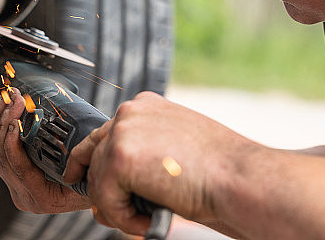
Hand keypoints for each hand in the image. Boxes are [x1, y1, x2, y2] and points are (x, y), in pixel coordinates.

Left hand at [0, 88, 89, 213]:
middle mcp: (23, 194)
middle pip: (0, 156)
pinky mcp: (10, 173)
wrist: (94, 188)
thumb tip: (87, 141)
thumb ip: (85, 160)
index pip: (18, 168)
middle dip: (4, 121)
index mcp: (42, 197)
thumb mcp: (93, 171)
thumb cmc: (95, 178)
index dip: (12, 142)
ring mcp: (14, 185)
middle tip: (15, 98)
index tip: (17, 118)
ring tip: (7, 97)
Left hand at [63, 91, 253, 235]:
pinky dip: (123, 218)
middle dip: (102, 188)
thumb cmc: (219, 170)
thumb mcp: (176, 149)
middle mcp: (130, 111)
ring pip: (96, 180)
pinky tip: (148, 219)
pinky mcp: (118, 158)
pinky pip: (104, 199)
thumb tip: (111, 187)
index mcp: (146, 105)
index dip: (95, 161)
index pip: (106, 133)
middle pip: (93, 155)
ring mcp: (122, 131)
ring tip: (147, 216)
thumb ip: (144, 155)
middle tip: (118, 212)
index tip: (86, 180)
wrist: (238, 177)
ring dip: (118, 206)